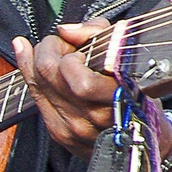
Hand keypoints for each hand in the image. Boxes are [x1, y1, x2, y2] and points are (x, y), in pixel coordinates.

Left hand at [17, 19, 171, 161]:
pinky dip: (31, 77)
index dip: (70, 53)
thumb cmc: (138, 96)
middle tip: (59, 45)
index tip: (73, 43)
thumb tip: (66, 30)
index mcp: (119, 97)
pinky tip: (31, 63)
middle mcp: (95, 116)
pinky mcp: (60, 133)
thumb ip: (99, 35)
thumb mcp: (131, 59)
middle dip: (48, 49)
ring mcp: (75, 128)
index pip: (81, 80)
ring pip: (38, 85)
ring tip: (50, 54)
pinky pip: (35, 100)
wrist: (140, 141)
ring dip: (37, 62)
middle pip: (50, 74)